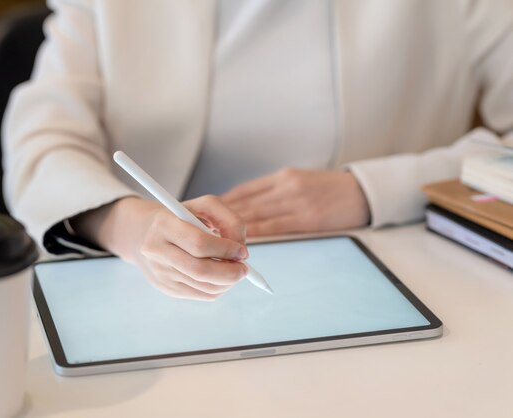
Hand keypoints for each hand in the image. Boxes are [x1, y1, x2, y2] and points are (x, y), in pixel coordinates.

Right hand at [72, 196, 248, 300]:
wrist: (145, 233)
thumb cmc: (182, 217)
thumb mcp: (204, 206)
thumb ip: (229, 220)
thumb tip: (241, 249)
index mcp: (164, 224)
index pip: (199, 244)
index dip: (226, 250)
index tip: (242, 251)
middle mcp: (157, 250)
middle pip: (200, 270)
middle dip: (229, 272)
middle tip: (244, 269)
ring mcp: (159, 272)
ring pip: (203, 287)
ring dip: (227, 282)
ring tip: (235, 271)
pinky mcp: (165, 287)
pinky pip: (200, 295)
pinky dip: (219, 289)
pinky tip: (222, 278)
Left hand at [221, 168, 369, 235]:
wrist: (363, 192)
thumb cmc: (330, 189)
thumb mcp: (300, 180)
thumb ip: (275, 191)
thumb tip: (246, 206)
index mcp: (283, 177)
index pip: (245, 191)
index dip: (224, 204)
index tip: (207, 214)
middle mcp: (286, 187)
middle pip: (246, 203)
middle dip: (222, 217)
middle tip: (203, 229)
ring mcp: (296, 202)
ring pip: (257, 216)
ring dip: (234, 229)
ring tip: (215, 239)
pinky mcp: (307, 218)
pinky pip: (275, 228)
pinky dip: (256, 235)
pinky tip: (242, 242)